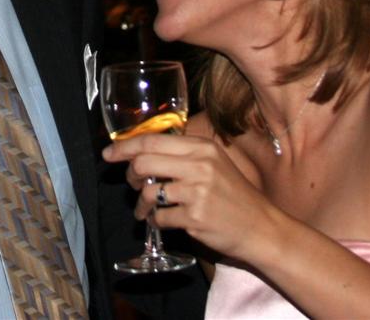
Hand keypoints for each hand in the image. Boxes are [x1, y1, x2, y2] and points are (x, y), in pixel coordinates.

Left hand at [103, 132, 269, 260]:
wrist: (261, 228)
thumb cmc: (235, 195)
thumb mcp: (214, 163)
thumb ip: (184, 154)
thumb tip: (143, 151)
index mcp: (202, 147)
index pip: (153, 140)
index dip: (125, 146)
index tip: (108, 153)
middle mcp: (199, 165)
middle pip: (144, 162)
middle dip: (130, 175)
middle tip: (133, 184)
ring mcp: (197, 192)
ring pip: (148, 191)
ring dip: (141, 204)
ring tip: (146, 209)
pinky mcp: (194, 218)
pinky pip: (159, 217)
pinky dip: (156, 221)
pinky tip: (164, 221)